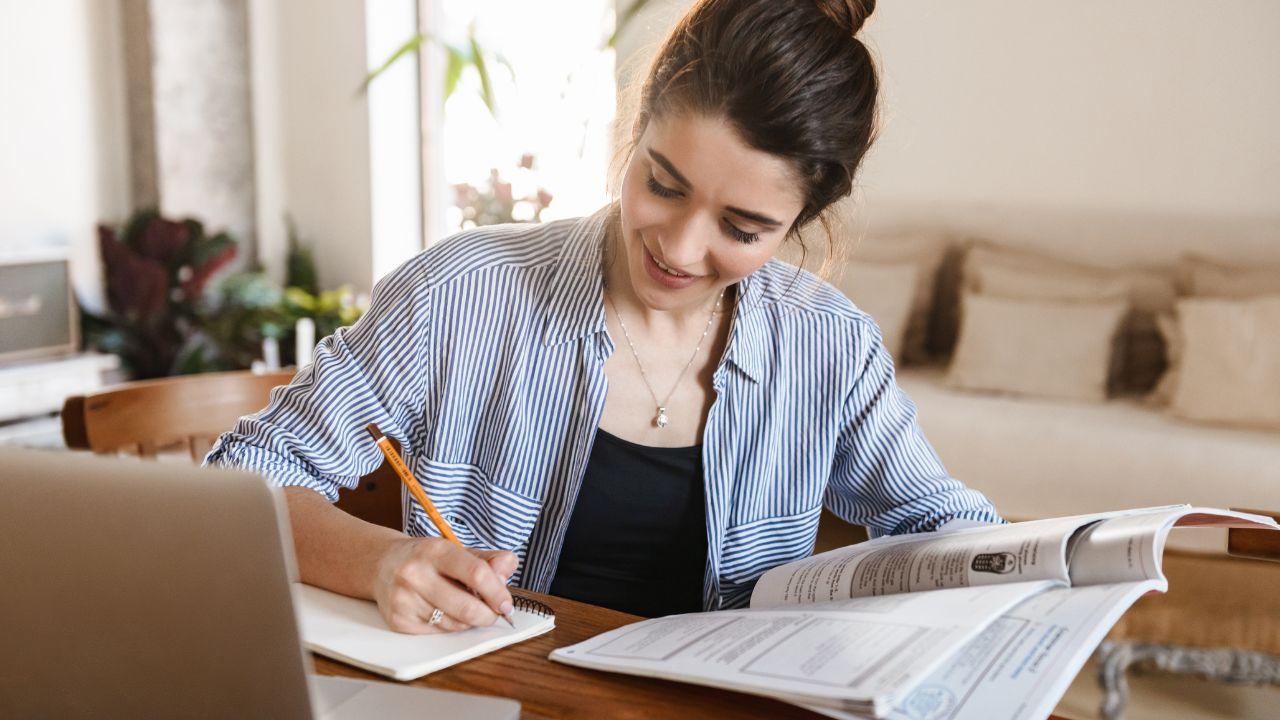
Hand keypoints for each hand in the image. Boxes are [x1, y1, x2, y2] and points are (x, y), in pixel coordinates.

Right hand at [373, 537, 518, 633]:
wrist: (382, 565)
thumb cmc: (428, 559)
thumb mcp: (457, 550)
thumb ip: (488, 559)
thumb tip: (507, 569)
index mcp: (435, 550)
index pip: (475, 573)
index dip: (497, 592)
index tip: (506, 604)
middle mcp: (415, 574)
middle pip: (466, 607)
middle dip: (488, 615)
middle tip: (494, 614)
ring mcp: (404, 599)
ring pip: (454, 624)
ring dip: (468, 620)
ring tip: (464, 605)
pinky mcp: (398, 621)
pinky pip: (439, 632)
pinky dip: (449, 626)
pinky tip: (444, 611)